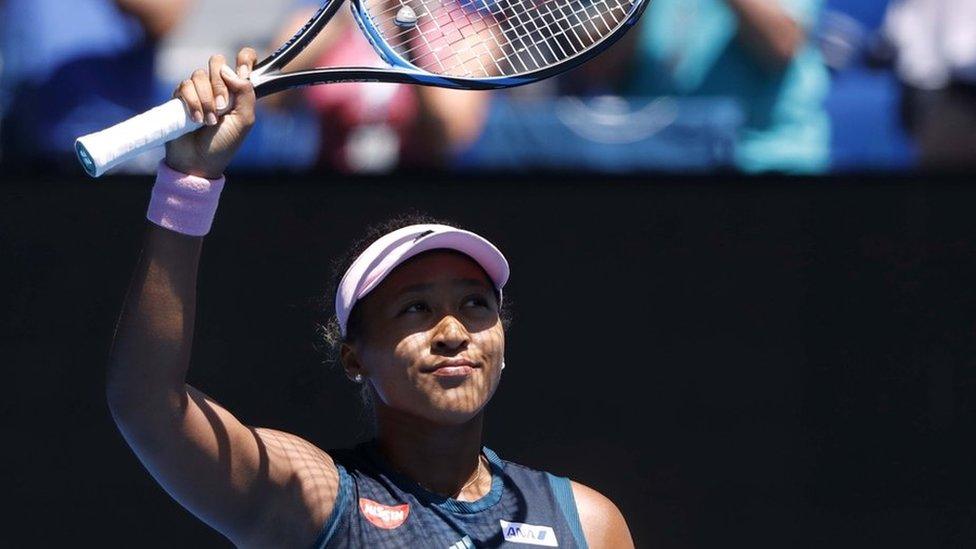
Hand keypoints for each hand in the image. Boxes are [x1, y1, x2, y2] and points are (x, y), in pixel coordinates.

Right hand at [165, 48, 258, 178]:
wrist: (198, 161)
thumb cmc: (224, 143)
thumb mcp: (244, 120)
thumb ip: (245, 93)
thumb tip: (230, 71)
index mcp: (238, 90)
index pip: (244, 60)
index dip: (245, 59)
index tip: (244, 71)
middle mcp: (218, 86)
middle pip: (217, 62)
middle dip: (219, 84)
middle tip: (222, 106)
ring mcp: (198, 90)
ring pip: (199, 75)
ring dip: (205, 99)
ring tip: (208, 121)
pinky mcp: (180, 97)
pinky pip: (184, 85)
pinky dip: (192, 102)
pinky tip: (196, 119)